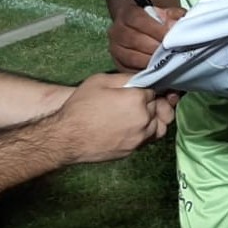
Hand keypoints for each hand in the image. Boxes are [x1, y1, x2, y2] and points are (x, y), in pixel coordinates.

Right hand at [51, 73, 173, 163]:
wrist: (67, 138)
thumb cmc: (80, 107)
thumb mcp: (100, 81)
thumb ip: (125, 78)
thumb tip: (141, 79)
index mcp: (137, 99)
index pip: (153, 91)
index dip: (145, 89)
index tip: (137, 90)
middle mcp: (144, 119)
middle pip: (159, 107)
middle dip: (151, 103)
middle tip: (135, 101)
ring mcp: (140, 137)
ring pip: (160, 125)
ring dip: (153, 118)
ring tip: (139, 115)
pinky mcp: (134, 150)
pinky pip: (149, 139)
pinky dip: (147, 132)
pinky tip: (134, 127)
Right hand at [108, 3, 184, 71]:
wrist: (142, 31)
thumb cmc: (157, 23)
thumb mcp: (166, 14)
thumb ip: (172, 16)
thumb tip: (173, 25)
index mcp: (127, 13)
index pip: (138, 20)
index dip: (155, 29)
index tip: (169, 37)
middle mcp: (116, 30)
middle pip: (133, 39)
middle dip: (154, 47)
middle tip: (170, 52)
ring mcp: (115, 48)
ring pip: (130, 57)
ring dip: (149, 61)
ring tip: (165, 62)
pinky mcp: (118, 64)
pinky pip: (128, 70)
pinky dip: (143, 72)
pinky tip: (156, 71)